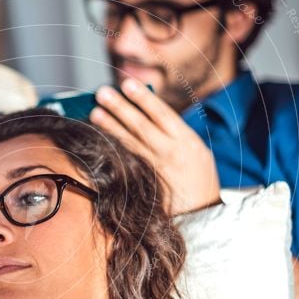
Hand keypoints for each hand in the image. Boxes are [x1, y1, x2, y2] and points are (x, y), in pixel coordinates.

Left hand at [90, 79, 220, 215]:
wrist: (203, 213)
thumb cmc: (199, 177)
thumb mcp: (197, 150)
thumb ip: (175, 132)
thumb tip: (147, 112)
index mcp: (186, 140)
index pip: (162, 114)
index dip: (143, 98)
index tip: (127, 84)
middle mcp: (170, 153)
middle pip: (141, 126)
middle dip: (121, 107)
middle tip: (102, 92)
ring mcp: (156, 169)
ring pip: (130, 143)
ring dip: (111, 127)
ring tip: (94, 112)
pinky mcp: (145, 182)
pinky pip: (127, 162)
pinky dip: (114, 149)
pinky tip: (100, 139)